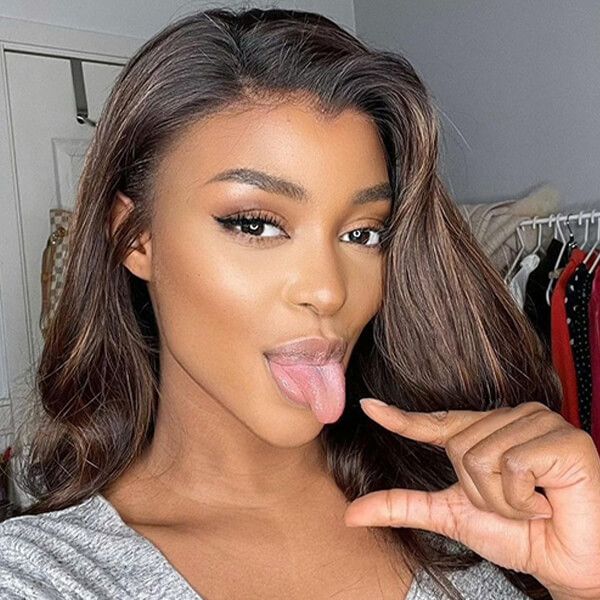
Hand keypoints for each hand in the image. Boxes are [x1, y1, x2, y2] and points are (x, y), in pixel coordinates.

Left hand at [343, 400, 599, 598]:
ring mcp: (539, 423)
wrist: (569, 565)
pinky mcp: (564, 440)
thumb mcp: (453, 517)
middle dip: (481, 493)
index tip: (367, 406)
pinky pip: (513, 466)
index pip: (436, 423)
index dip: (401, 417)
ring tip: (533, 505)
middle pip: (458, 448)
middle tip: (515, 506)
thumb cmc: (520, 536)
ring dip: (503, 500)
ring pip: (482, 458)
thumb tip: (352, 513)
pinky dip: (523, 500)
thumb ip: (405, 507)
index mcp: (485, 432)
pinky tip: (548, 503)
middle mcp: (510, 418)